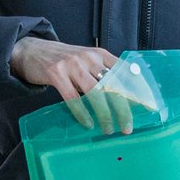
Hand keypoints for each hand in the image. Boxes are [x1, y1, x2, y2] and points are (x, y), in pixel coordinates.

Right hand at [9, 37, 127, 131]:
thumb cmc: (63, 60)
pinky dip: (82, 113)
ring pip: (95, 92)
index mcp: (100, 54)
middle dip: (123, 109)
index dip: (138, 90)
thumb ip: (102, 73)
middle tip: (128, 127)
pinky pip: (72, 97)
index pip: (126, 72)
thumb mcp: (86, 60)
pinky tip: (87, 124)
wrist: (31, 50)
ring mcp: (72, 64)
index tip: (148, 107)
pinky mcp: (55, 73)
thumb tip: (124, 98)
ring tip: (109, 129)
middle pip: (112, 85)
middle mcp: (89, 57)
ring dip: (105, 114)